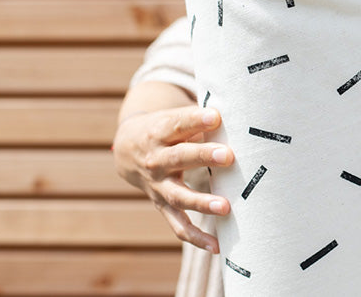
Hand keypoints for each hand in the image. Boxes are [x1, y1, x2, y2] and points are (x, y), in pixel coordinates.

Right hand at [112, 105, 233, 252]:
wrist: (127, 151)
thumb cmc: (164, 129)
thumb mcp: (172, 117)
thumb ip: (198, 118)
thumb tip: (234, 114)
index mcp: (159, 132)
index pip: (177, 124)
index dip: (196, 120)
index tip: (216, 116)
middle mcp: (156, 160)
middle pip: (180, 157)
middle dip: (203, 156)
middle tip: (228, 156)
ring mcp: (159, 185)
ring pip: (179, 195)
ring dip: (202, 202)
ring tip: (225, 206)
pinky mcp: (163, 205)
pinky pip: (178, 225)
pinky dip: (196, 237)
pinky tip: (217, 246)